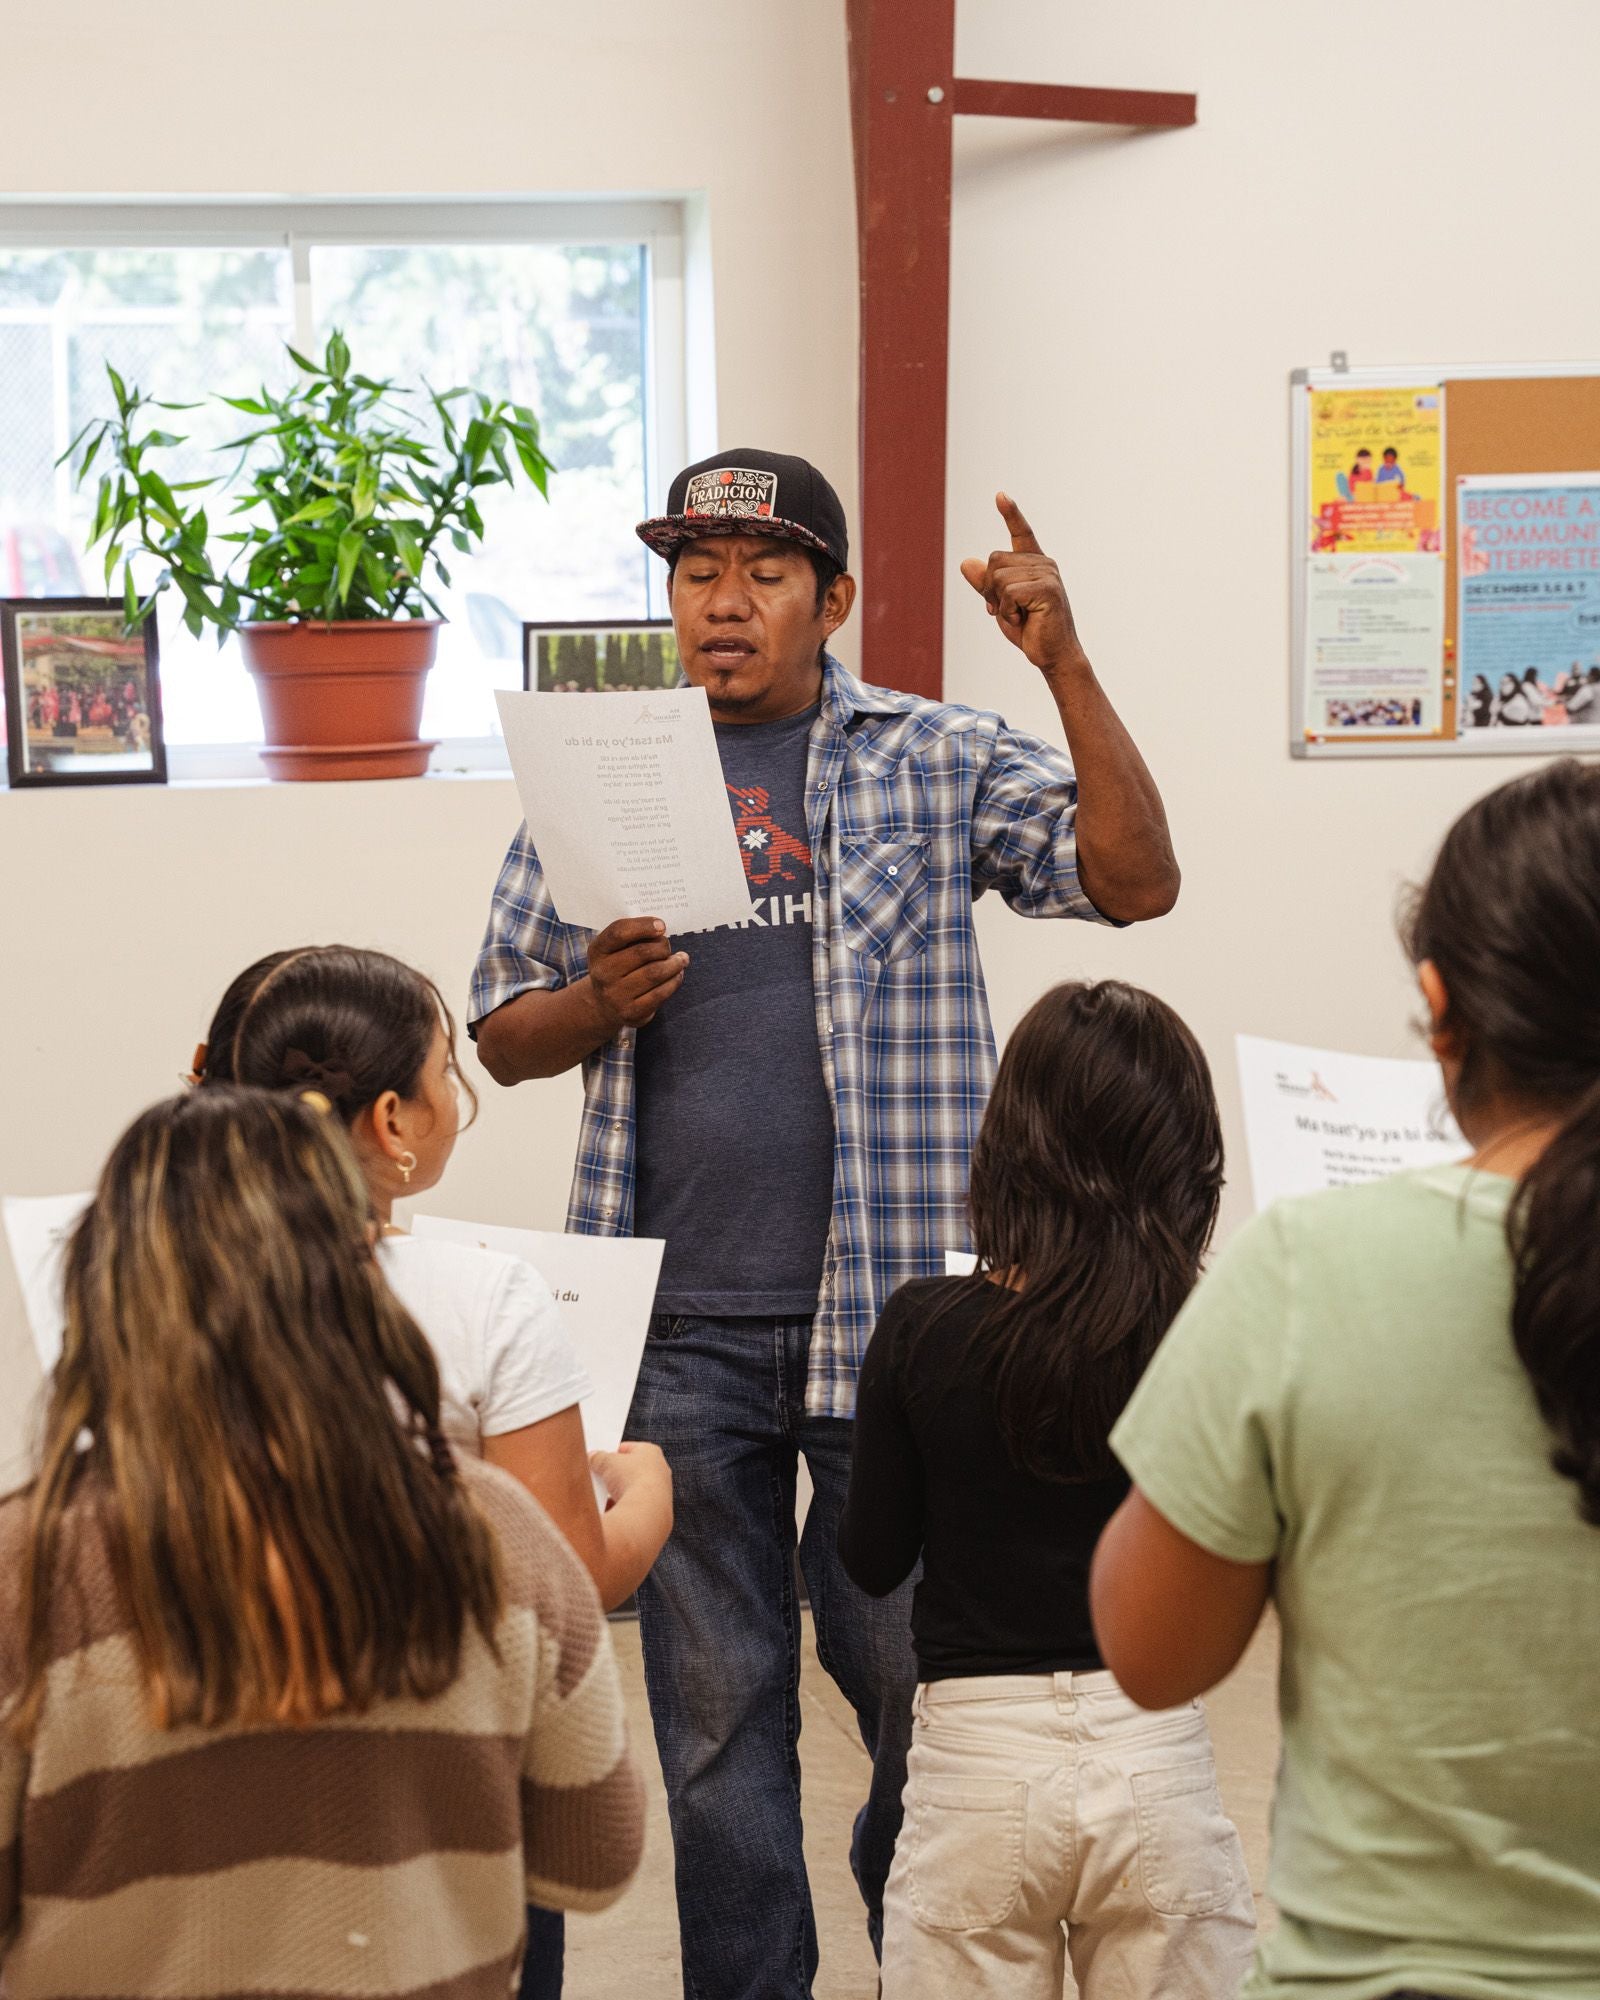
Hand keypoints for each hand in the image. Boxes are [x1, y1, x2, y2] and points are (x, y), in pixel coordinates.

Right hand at [586, 917, 688, 1034]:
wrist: (604, 1005)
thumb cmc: (617, 968)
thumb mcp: (615, 949)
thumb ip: (633, 936)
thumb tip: (660, 930)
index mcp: (598, 951)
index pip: (618, 932)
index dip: (642, 926)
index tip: (662, 926)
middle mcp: (603, 973)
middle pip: (641, 952)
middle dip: (662, 946)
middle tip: (669, 946)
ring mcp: (616, 995)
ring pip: (654, 973)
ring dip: (674, 963)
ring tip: (681, 959)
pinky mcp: (631, 1012)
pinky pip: (660, 993)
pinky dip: (674, 981)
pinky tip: (677, 974)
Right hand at [590, 1441, 673, 1522]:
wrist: (644, 1512)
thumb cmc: (634, 1481)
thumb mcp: (607, 1462)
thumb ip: (599, 1458)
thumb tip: (594, 1459)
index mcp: (652, 1452)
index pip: (630, 1448)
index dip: (613, 1452)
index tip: (600, 1457)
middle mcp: (659, 1471)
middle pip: (630, 1470)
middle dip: (614, 1474)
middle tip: (600, 1475)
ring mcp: (658, 1493)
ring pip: (631, 1490)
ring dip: (617, 1492)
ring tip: (603, 1494)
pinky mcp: (652, 1511)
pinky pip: (633, 1506)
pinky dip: (621, 1507)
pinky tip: (611, 1509)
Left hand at [959, 493, 1084, 674]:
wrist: (1053, 656)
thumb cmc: (1030, 630)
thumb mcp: (1000, 605)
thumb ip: (985, 584)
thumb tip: (965, 562)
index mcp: (1034, 564)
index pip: (1021, 533)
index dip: (1011, 514)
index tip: (1000, 496)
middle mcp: (1043, 563)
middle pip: (994, 560)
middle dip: (990, 589)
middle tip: (1008, 610)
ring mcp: (1048, 574)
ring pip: (998, 576)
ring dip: (1000, 603)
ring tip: (1020, 616)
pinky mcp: (1048, 588)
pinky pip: (1009, 592)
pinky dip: (1008, 611)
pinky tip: (1024, 619)